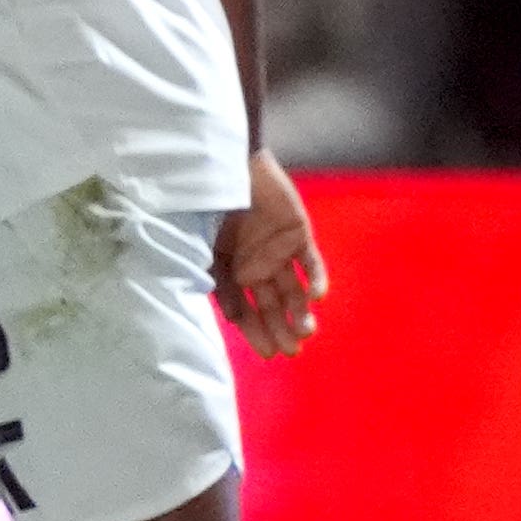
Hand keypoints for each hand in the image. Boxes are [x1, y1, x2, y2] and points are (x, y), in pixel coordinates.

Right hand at [213, 149, 329, 357]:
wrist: (226, 166)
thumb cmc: (206, 207)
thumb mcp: (202, 250)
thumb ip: (218, 282)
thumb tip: (230, 318)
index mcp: (230, 273)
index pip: (245, 311)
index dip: (256, 333)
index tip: (267, 355)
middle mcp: (255, 267)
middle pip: (271, 305)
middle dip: (280, 329)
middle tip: (291, 351)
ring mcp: (277, 251)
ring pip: (292, 289)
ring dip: (300, 311)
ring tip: (305, 331)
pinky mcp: (297, 234)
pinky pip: (310, 261)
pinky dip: (315, 278)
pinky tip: (318, 296)